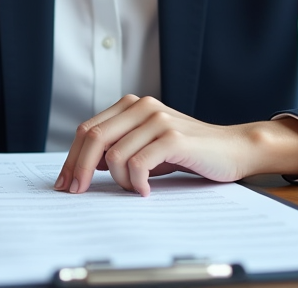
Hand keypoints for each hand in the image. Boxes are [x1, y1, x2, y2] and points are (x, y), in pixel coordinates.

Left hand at [54, 95, 297, 196]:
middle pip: (93, 138)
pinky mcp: (173, 136)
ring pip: (114, 155)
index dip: (72, 158)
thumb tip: (80, 168)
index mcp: (130, 106)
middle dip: (79, 169)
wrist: (233, 149)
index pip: (88, 130)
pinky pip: (138, 164)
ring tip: (136, 190)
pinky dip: (136, 183)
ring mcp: (157, 119)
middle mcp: (141, 106)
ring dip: (119, 181)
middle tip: (76, 193)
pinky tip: (145, 192)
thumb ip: (117, 149)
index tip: (64, 183)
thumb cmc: (188, 152)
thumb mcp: (147, 147)